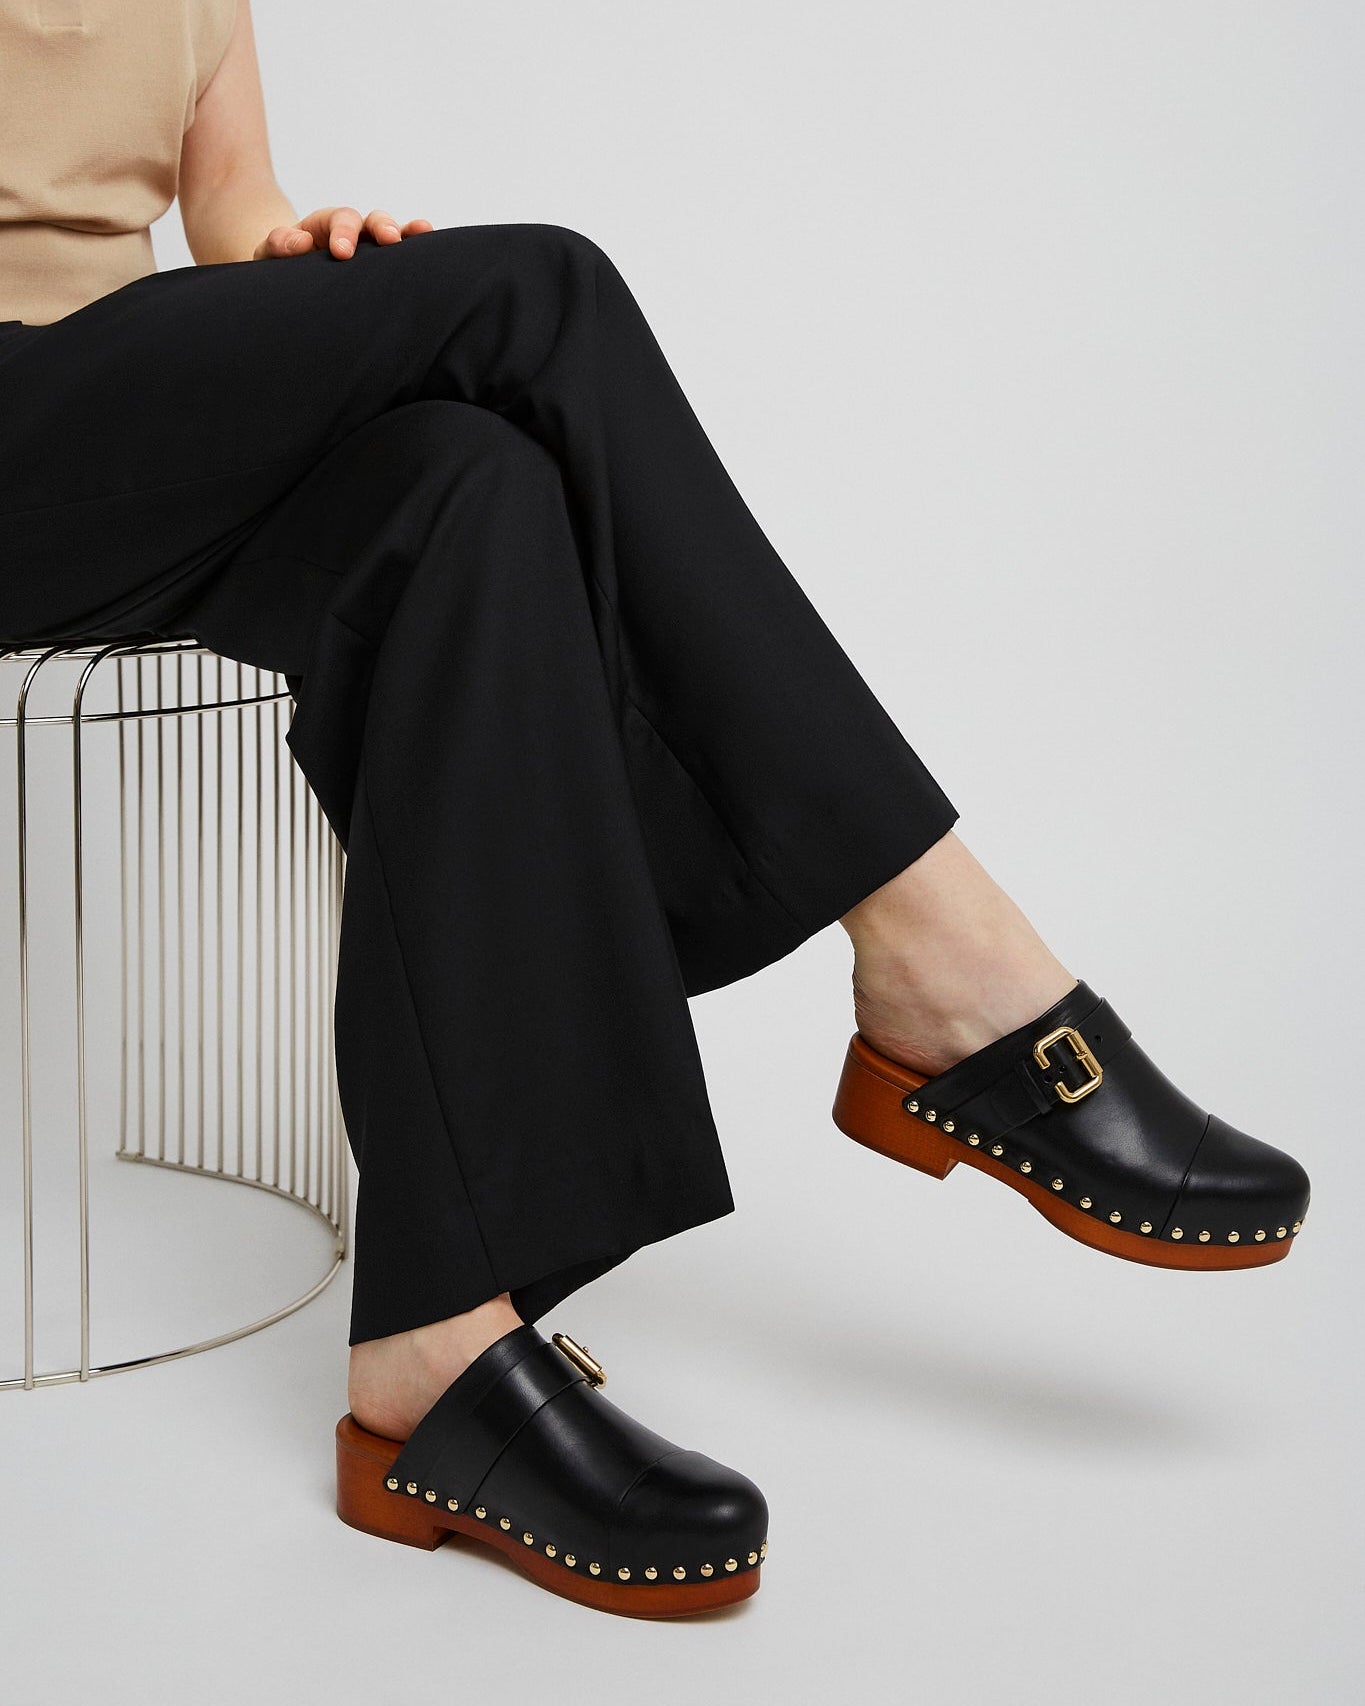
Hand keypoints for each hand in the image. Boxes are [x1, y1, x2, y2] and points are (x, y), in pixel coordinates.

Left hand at [253, 206, 433, 261]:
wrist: (291, 281)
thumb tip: (298, 242)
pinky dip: (417, 244)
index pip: (337, 219)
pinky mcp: (381, 265)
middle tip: (388, 239)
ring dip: (406, 233)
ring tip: (420, 232)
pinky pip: (402, 252)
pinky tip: (432, 240)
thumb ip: (278, 244)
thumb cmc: (282, 266)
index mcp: (324, 227)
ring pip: (391, 232)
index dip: (342, 232)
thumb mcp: (269, 254)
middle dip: (380, 226)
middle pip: (369, 219)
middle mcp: (351, 232)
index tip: (342, 252)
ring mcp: (370, 247)